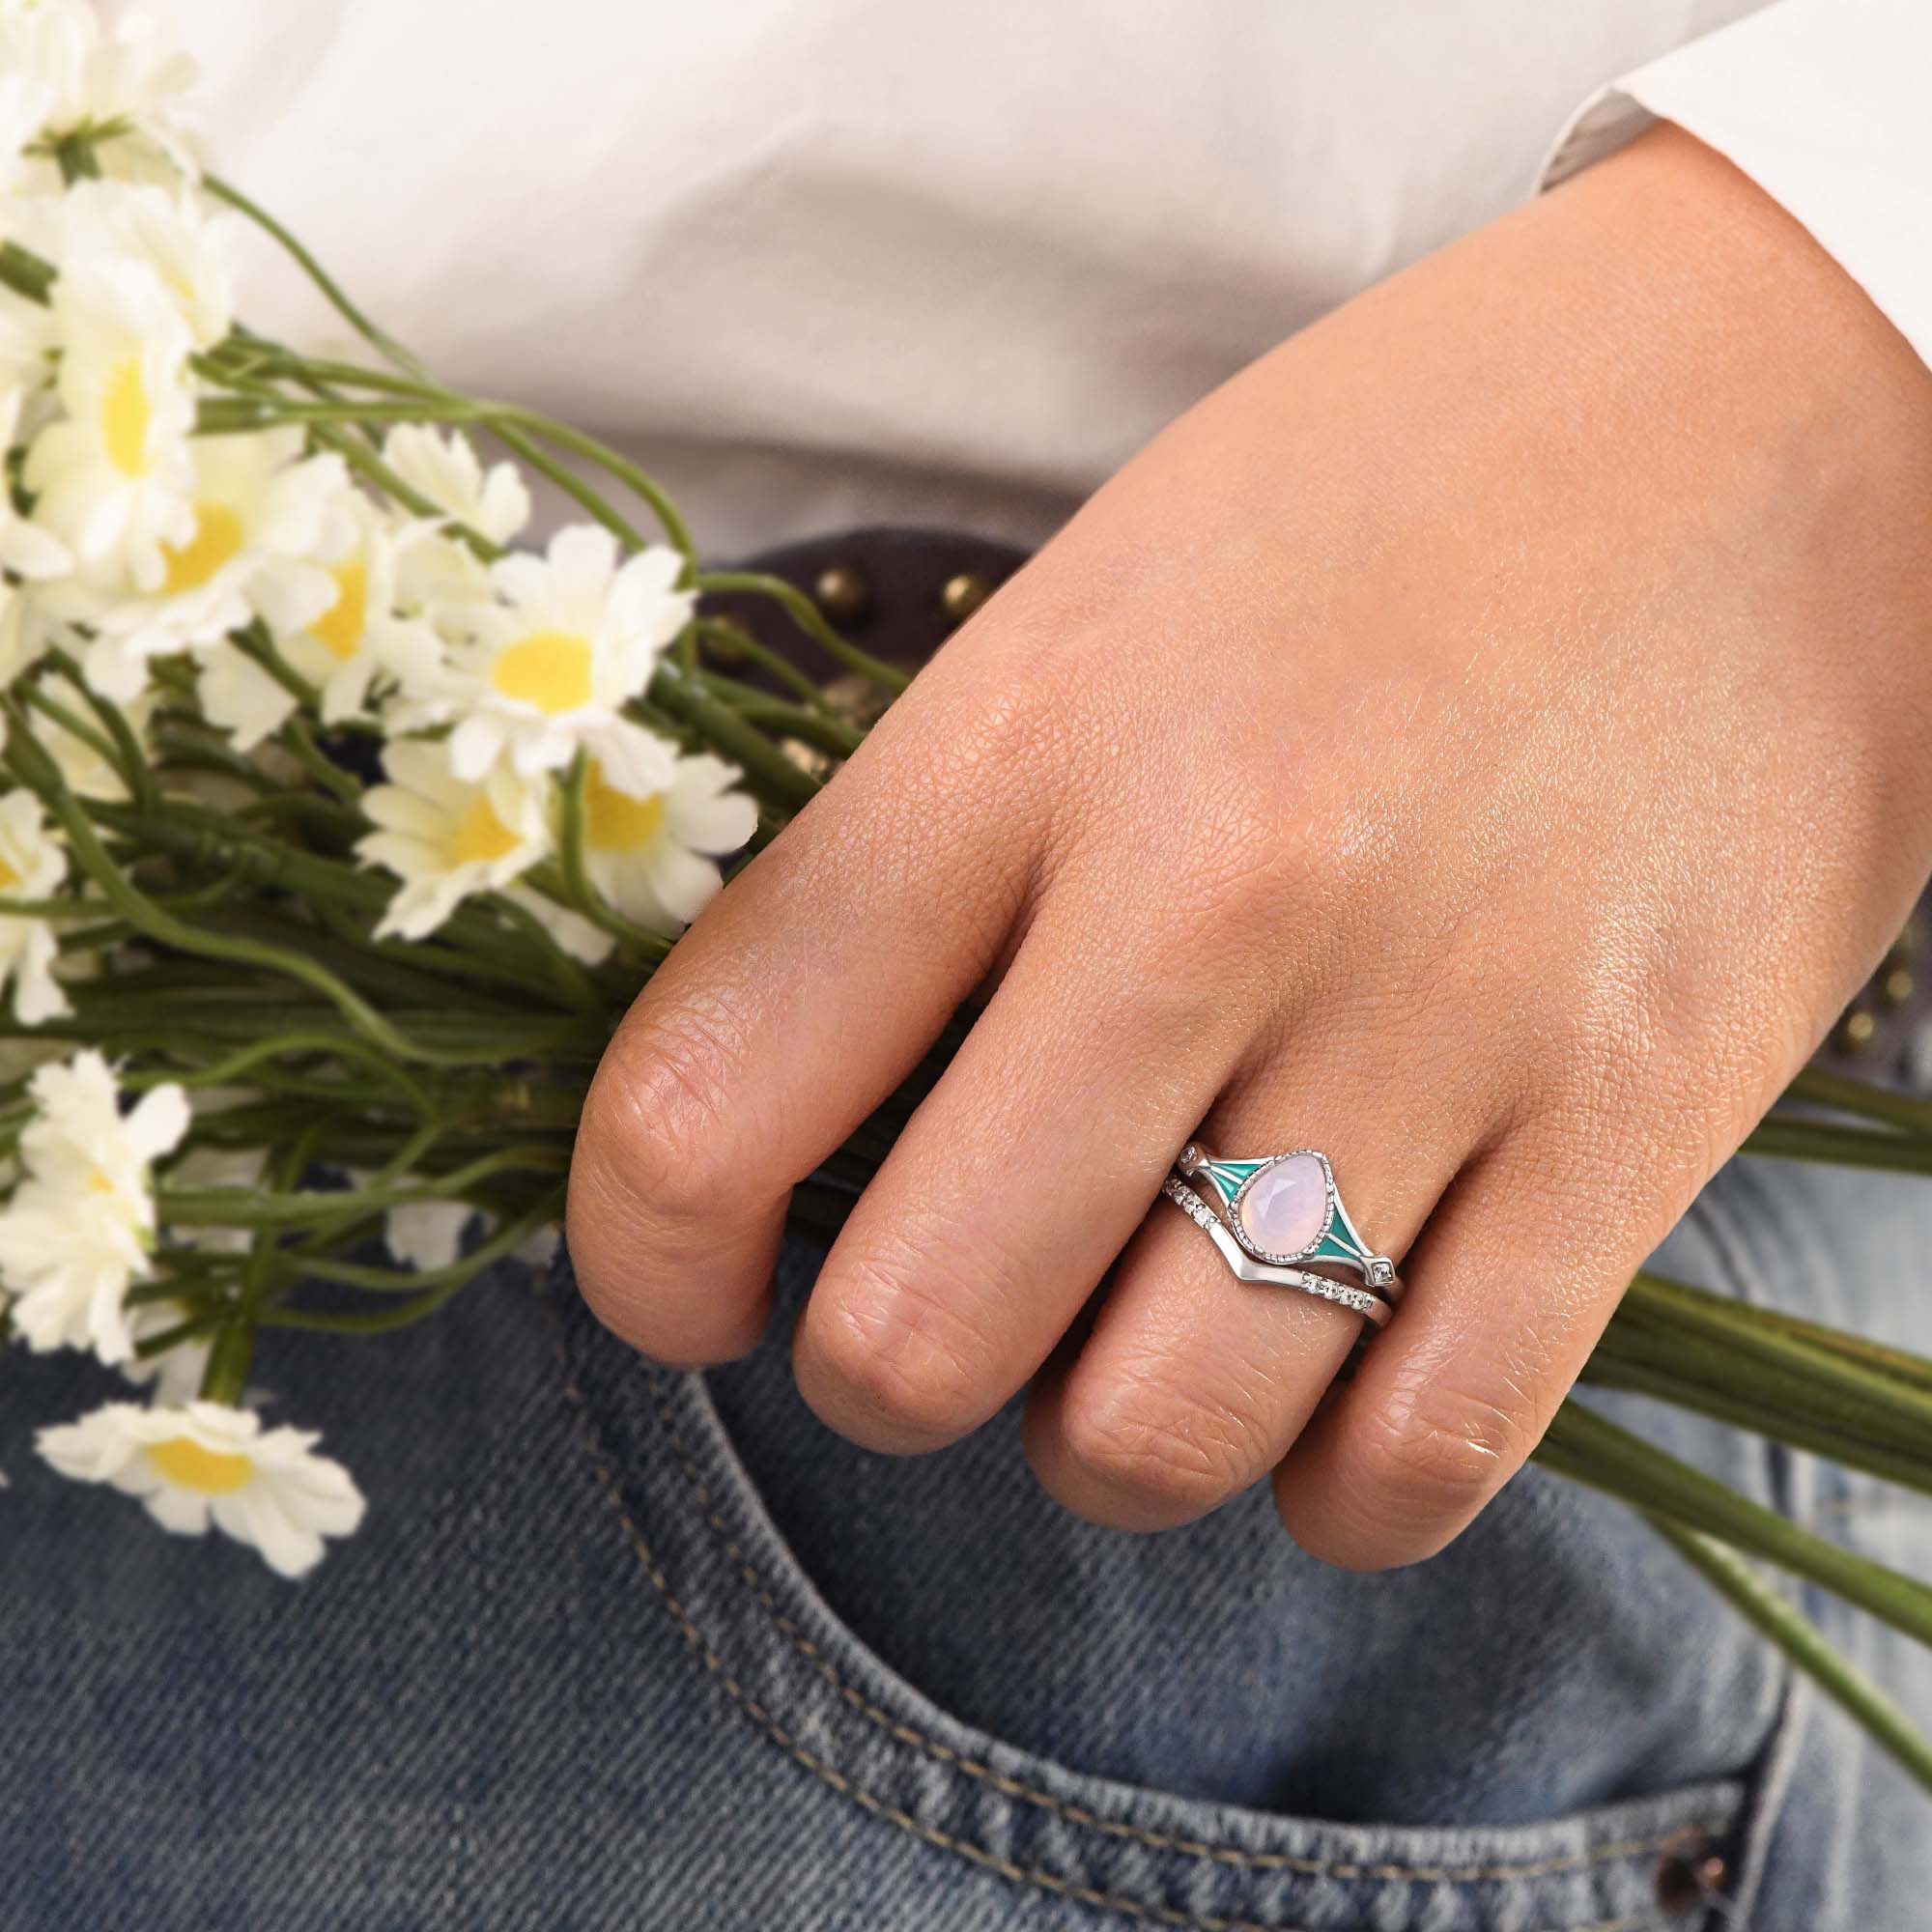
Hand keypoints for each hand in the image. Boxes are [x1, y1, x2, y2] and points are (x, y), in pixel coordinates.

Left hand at [567, 127, 1931, 1566]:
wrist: (1784, 397)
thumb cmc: (1395, 488)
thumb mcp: (1096, 600)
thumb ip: (931, 854)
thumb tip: (797, 1105)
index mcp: (1027, 736)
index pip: (713, 1091)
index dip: (638, 1257)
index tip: (687, 1292)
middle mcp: (1210, 891)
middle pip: (920, 1332)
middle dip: (884, 1377)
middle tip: (937, 1316)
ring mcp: (1438, 1021)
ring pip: (1158, 1434)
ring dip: (1106, 1441)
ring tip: (1143, 1344)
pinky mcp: (1636, 1119)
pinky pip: (1422, 1452)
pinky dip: (1331, 1486)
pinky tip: (1323, 1400)